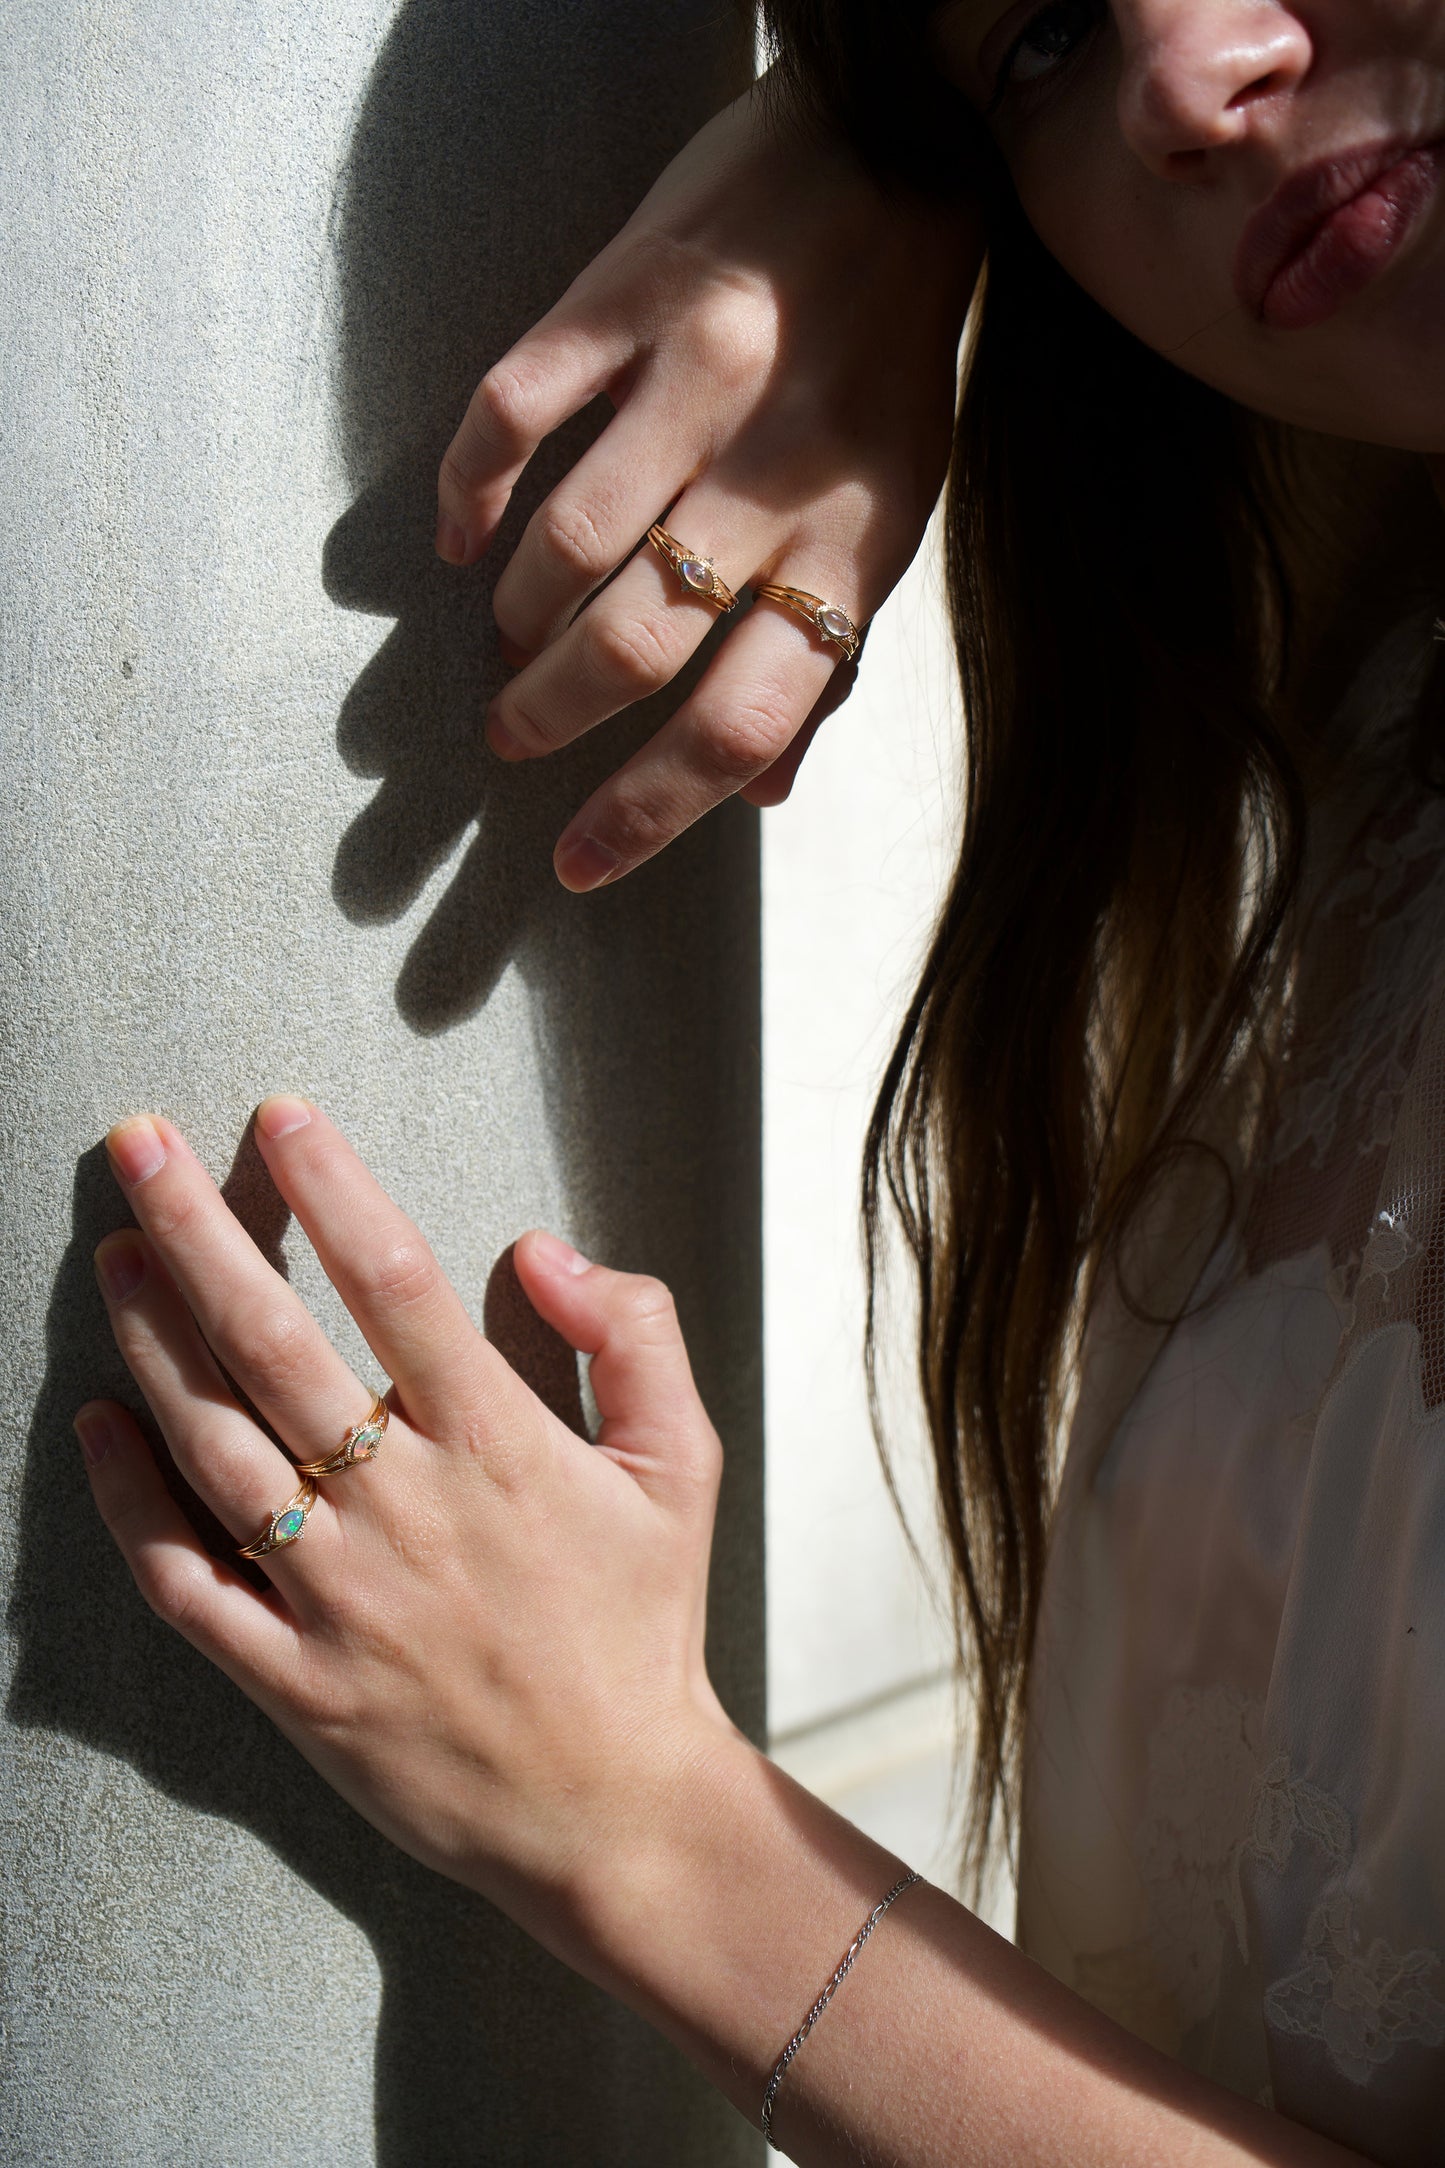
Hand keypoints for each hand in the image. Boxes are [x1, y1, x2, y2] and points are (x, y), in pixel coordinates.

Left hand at [76, 1100, 734, 1961]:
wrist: (614, 1812)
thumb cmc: (644, 1627)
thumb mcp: (682, 1466)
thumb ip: (632, 1334)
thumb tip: (538, 1247)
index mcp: (502, 1448)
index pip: (397, 1284)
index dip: (334, 1188)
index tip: (279, 1116)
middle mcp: (408, 1511)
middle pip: (276, 1345)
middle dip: (198, 1232)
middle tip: (138, 1146)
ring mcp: (340, 1600)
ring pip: (217, 1449)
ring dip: (153, 1344)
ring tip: (113, 1257)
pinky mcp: (293, 1682)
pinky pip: (185, 1584)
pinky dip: (131, 1505)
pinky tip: (97, 1429)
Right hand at [437, 78, 979, 890]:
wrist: (891, 155)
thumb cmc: (886, 366)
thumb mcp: (893, 516)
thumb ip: (828, 653)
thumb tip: (760, 793)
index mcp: (851, 547)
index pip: (740, 726)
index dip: (646, 816)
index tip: (579, 865)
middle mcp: (775, 471)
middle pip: (635, 649)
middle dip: (551, 720)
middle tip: (510, 738)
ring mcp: (696, 377)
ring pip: (568, 545)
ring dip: (517, 622)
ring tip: (505, 647)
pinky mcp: (624, 295)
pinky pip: (515, 410)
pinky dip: (471, 493)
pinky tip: (466, 540)